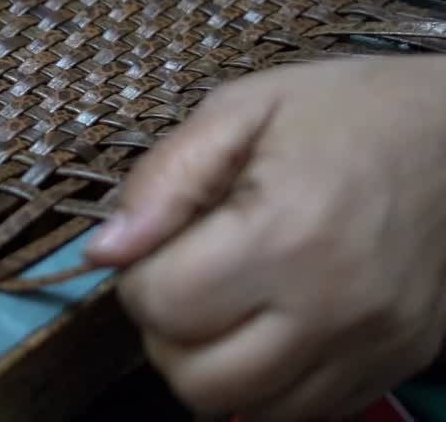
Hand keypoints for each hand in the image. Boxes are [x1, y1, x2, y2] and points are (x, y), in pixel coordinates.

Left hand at [85, 55, 445, 420]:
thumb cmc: (345, 111)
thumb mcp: (242, 109)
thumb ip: (165, 179)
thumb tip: (106, 251)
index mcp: (286, 231)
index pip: (164, 303)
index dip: (136, 275)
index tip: (155, 244)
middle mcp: (332, 305)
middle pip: (198, 377)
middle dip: (165, 332)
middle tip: (181, 280)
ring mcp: (371, 346)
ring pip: (247, 411)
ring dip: (210, 367)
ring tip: (221, 306)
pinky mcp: (396, 366)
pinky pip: (304, 414)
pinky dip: (265, 385)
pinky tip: (264, 328)